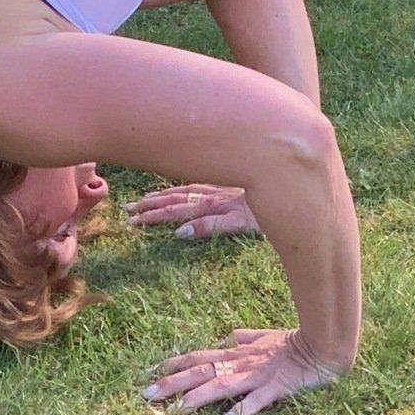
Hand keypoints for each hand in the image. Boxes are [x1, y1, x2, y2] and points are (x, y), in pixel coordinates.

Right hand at [125, 182, 257, 238]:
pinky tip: (175, 190)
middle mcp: (212, 194)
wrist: (287, 183)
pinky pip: (197, 184)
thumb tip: (179, 232)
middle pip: (176, 201)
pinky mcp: (229, 186)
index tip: (133, 220)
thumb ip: (210, 226)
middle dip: (152, 206)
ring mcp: (219, 188)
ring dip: (162, 197)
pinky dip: (181, 188)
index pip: (176, 210)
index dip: (154, 215)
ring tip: (142, 200)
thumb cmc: (266, 212)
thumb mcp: (239, 223)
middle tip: (127, 212)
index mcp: (211, 204)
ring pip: (184, 191)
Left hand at [141, 327, 346, 414]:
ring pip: (222, 386)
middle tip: (146, 395)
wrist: (322, 345)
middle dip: (173, 384)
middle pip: (201, 372)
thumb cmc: (292, 344)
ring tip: (176, 410)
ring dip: (198, 398)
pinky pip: (257, 401)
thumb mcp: (264, 338)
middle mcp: (240, 364)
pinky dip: (242, 410)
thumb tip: (230, 336)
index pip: (198, 357)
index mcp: (236, 354)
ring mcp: (257, 376)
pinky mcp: (276, 388)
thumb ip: (246, 338)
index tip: (148, 371)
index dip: (174, 363)